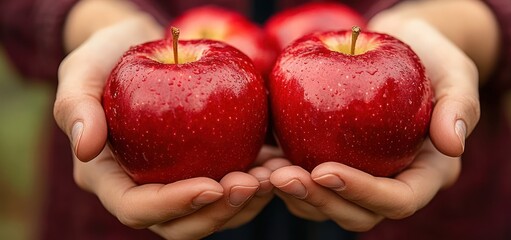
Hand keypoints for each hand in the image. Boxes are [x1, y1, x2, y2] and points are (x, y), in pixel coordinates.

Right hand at [53, 15, 277, 238]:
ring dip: (243, 204)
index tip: (212, 185)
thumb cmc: (106, 57)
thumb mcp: (81, 70)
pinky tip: (276, 165)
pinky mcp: (201, 169)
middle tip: (252, 184)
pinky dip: (253, 184)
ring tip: (273, 177)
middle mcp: (143, 189)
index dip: (175, 205)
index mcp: (109, 178)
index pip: (137, 208)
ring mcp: (174, 183)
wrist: (140, 50)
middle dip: (217, 212)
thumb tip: (85, 147)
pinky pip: (228, 189)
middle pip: (179, 224)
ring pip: (210, 214)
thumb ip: (76, 106)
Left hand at [269, 8, 484, 230]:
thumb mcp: (456, 73)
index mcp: (425, 174)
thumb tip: (453, 144)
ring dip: (295, 195)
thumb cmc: (433, 58)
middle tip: (282, 177)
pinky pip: (310, 182)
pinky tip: (262, 160)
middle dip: (319, 200)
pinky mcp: (336, 162)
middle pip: (357, 213)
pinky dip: (285, 177)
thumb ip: (460, 106)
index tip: (324, 170)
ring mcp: (362, 177)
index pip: (397, 199)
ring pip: (327, 205)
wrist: (402, 49)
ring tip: (265, 172)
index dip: (361, 192)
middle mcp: (391, 184)